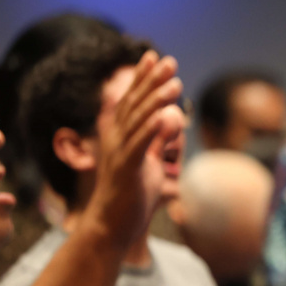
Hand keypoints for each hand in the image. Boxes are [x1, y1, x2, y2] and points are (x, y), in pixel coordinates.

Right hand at [82, 51, 183, 249]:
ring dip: (155, 99)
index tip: (153, 57)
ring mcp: (119, 154)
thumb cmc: (131, 198)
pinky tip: (163, 115)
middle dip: (151, 80)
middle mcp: (116, 140)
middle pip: (134, 104)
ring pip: (138, 120)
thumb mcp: (149, 163)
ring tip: (174, 81)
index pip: (132, 101)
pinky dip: (151, 129)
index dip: (142, 78)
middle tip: (169, 60)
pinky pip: (139, 146)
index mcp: (121, 137)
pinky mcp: (126, 171)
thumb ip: (156, 141)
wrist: (111, 228)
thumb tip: (169, 120)